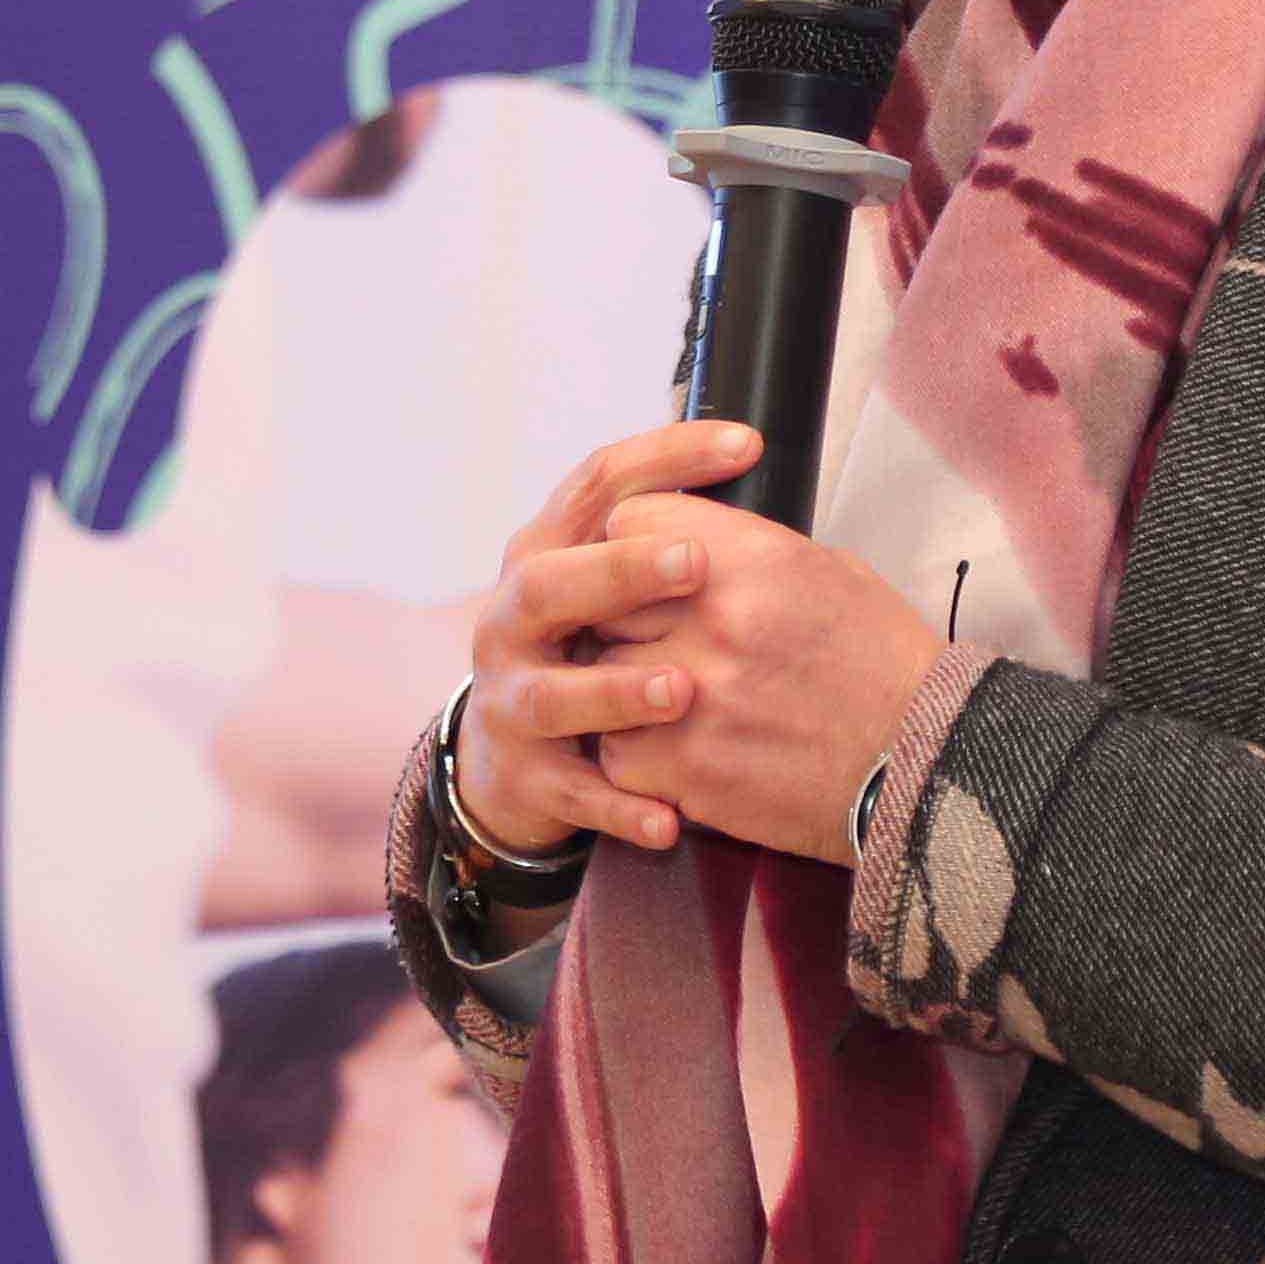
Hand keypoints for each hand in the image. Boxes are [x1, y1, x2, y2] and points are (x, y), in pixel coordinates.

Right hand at [451, 421, 765, 861]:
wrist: (510, 760)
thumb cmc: (591, 648)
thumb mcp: (611, 581)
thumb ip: (665, 533)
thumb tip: (754, 459)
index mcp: (548, 551)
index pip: (598, 483)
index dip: (668, 455)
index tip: (747, 443)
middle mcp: (514, 617)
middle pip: (550, 580)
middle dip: (620, 570)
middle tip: (694, 565)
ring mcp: (511, 698)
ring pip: (553, 695)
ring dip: (617, 692)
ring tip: (682, 691)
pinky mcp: (524, 774)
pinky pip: (573, 794)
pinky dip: (621, 807)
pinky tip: (669, 819)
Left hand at [582, 490, 944, 865]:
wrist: (919, 763)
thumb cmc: (881, 666)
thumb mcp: (828, 572)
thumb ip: (746, 553)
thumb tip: (688, 548)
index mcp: (750, 558)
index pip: (631, 521)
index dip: (636, 545)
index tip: (648, 568)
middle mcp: (713, 619)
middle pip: (608, 600)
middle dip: (627, 619)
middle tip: (660, 639)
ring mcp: (691, 696)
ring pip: (606, 676)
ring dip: (629, 689)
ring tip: (675, 701)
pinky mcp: (683, 768)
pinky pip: (618, 751)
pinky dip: (640, 754)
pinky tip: (683, 750)